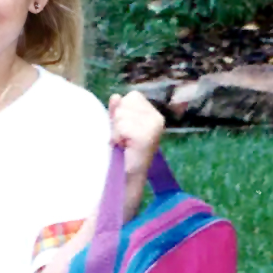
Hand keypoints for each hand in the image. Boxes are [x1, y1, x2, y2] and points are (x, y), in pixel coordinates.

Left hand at [109, 91, 164, 220]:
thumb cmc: (123, 151)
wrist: (126, 176)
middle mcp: (157, 118)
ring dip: (116, 129)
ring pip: (122, 114)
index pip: (132, 97)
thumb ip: (118, 110)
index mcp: (153, 114)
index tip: (123, 130)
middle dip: (118, 120)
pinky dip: (117, 136)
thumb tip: (115, 96)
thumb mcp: (119, 126)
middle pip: (126, 103)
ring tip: (122, 143)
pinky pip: (122, 126)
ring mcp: (154, 127)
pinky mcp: (147, 136)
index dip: (121, 111)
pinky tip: (123, 146)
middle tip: (122, 138)